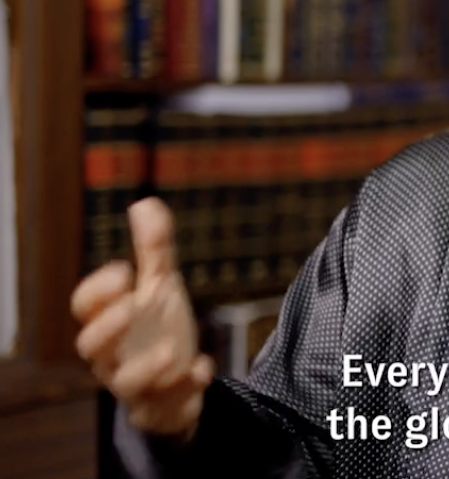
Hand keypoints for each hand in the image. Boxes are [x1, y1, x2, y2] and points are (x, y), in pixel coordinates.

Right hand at [71, 197, 213, 437]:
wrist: (177, 379)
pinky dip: (187, 384)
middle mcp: (113, 354)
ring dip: (145, 367)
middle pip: (91, 345)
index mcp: (109, 320)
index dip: (98, 290)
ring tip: (169, 349)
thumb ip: (154, 250)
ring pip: (124, 383)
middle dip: (108, 326)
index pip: (84, 306)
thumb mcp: (160, 287)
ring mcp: (136, 382)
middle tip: (134, 303)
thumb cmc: (156, 327)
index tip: (124, 270)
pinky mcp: (161, 404)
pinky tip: (204, 366)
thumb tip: (146, 202)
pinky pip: (167, 403)